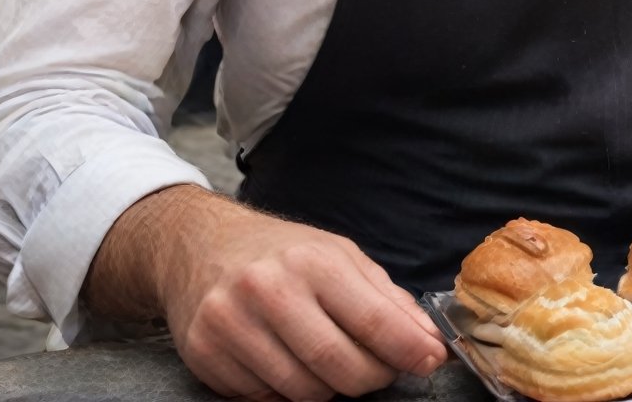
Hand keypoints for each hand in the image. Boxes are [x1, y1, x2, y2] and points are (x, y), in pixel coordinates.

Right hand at [89, 186, 445, 399]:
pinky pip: (263, 398)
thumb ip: (388, 300)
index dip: (409, 351)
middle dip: (371, 378)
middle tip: (377, 368)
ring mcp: (232, 324)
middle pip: (340, 367)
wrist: (201, 246)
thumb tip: (431, 343)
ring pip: (304, 391)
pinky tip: (284, 360)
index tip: (430, 362)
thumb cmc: (281, 253)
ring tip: (326, 359)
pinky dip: (284, 391)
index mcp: (313, 261)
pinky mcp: (205, 354)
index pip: (373, 322)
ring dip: (328, 386)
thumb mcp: (340, 257)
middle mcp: (270, 290)